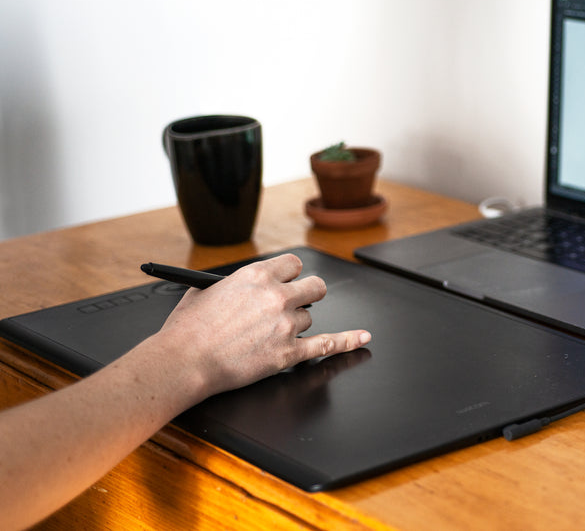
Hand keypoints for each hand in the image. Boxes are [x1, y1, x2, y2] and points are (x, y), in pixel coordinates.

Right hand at [146, 253, 370, 398]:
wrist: (183, 362)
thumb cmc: (187, 330)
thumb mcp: (205, 291)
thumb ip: (233, 285)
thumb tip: (243, 287)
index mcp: (257, 275)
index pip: (294, 264)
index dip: (291, 274)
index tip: (288, 280)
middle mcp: (277, 296)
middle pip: (315, 287)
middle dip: (308, 293)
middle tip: (300, 301)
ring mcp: (285, 325)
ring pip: (310, 319)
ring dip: (296, 326)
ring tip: (268, 335)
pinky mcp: (289, 353)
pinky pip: (327, 345)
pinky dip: (346, 341)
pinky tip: (360, 337)